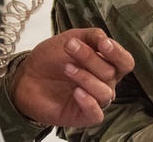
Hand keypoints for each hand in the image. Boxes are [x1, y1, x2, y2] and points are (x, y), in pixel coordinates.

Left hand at [9, 28, 134, 127]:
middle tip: (70, 47)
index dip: (117, 53)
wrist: (27, 75)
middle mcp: (104, 82)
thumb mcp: (72, 38)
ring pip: (105, 93)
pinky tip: (76, 92)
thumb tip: (106, 40)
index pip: (125, 62)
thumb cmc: (52, 57)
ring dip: (85, 77)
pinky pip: (97, 114)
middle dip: (90, 58)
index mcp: (105, 63)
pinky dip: (89, 102)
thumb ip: (92, 36)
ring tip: (66, 68)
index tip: (102, 44)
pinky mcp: (83, 115)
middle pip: (111, 73)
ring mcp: (95, 100)